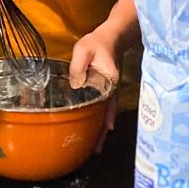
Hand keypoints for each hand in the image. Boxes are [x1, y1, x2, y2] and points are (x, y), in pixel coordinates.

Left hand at [70, 24, 121, 151]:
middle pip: (108, 113)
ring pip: (107, 113)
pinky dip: (102, 119)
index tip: (103, 132)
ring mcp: (111, 91)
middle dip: (102, 132)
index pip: (107, 103)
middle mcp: (113, 89)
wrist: (112, 36)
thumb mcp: (84, 49)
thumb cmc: (97, 42)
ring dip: (102, 129)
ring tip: (96, 148)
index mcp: (109, 81)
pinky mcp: (107, 89)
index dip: (105, 117)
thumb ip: (78, 65)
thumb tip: (75, 85)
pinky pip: (105, 108)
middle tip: (96, 151)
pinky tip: (100, 129)